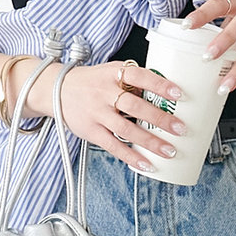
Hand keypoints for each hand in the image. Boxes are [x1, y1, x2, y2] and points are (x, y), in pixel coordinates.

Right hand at [24, 58, 187, 173]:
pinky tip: (147, 164)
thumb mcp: (109, 71)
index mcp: (112, 74)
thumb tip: (163, 92)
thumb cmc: (90, 81)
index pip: (139, 76)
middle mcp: (104, 93)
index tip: (178, 94)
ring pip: (127, 130)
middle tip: (180, 129)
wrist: (55, 90)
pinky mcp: (91, 131)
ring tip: (169, 150)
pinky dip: (131, 157)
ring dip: (150, 142)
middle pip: (135, 106)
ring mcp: (97, 113)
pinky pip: (113, 146)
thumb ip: (132, 79)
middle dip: (160, 119)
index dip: (159, 85)